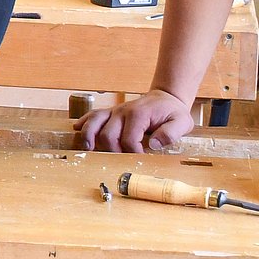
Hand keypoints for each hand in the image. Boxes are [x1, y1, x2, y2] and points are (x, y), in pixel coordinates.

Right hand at [77, 89, 195, 152]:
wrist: (166, 98)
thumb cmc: (173, 112)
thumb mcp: (181, 122)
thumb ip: (171, 133)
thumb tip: (154, 145)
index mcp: (139, 114)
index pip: (129, 139)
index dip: (133, 153)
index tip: (140, 160)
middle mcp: (123, 111)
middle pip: (108, 134)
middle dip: (111, 151)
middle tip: (119, 161)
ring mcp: (115, 111)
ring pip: (95, 122)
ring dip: (88, 135)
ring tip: (87, 148)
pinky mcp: (111, 112)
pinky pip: (93, 115)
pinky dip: (84, 122)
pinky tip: (77, 130)